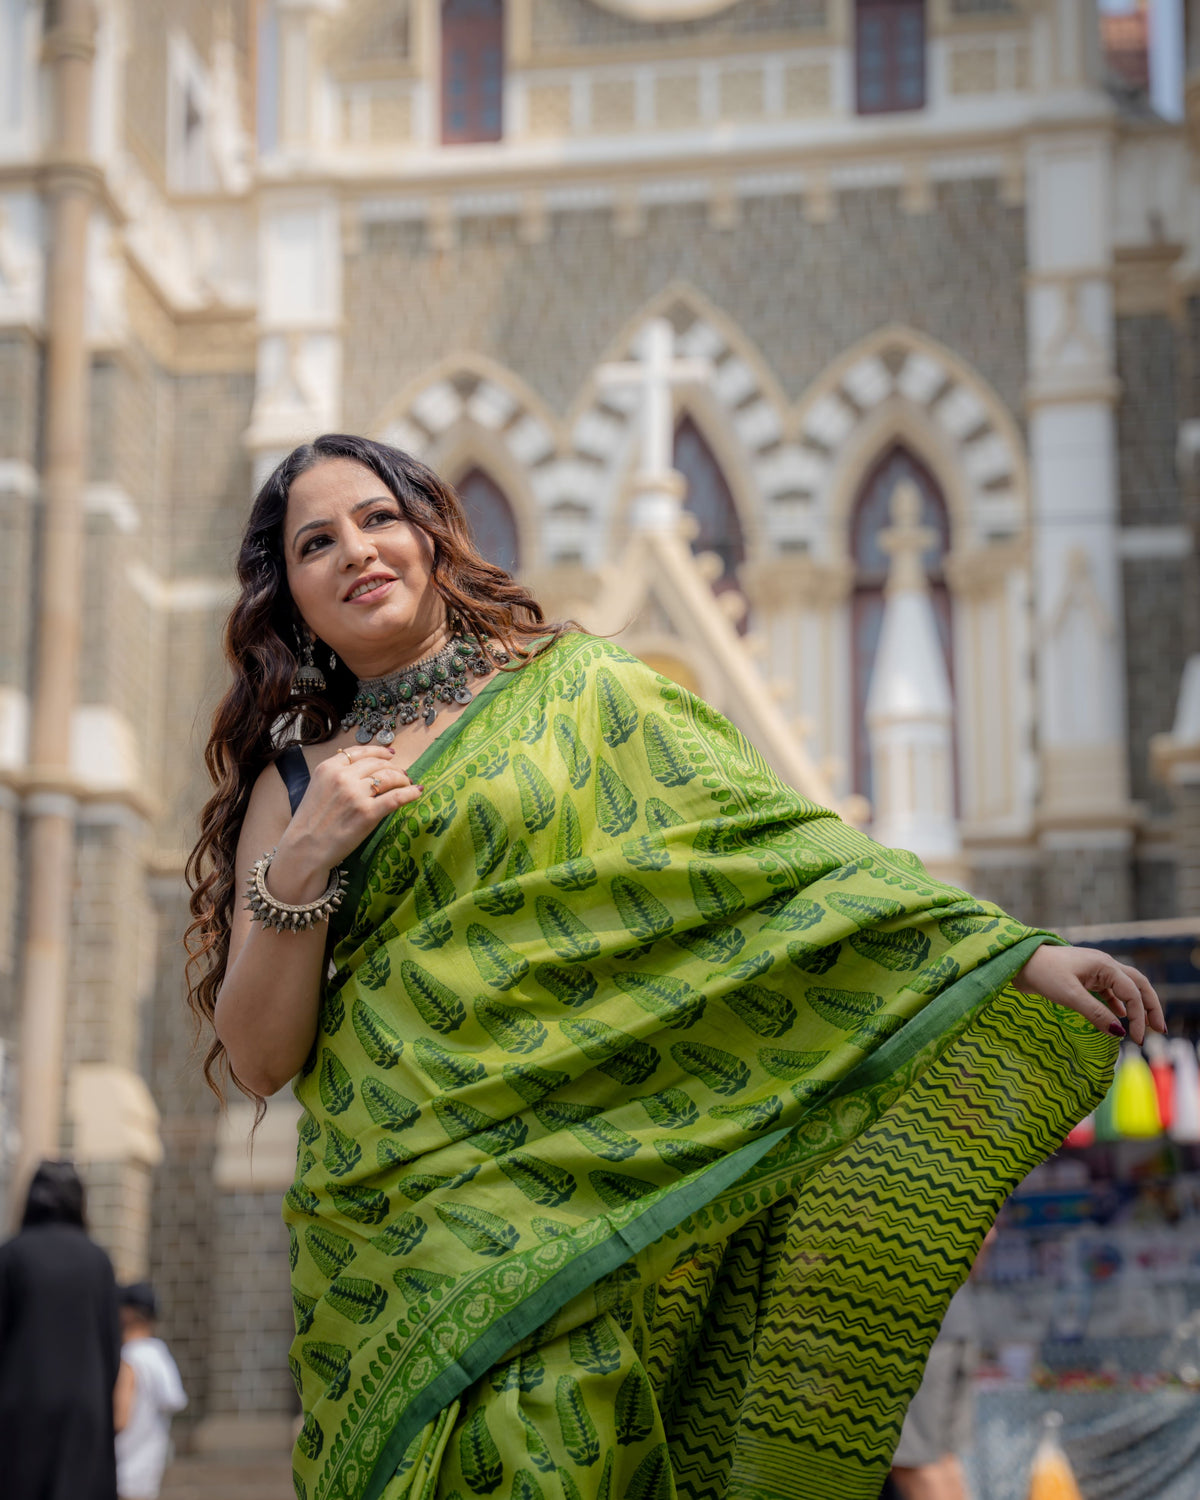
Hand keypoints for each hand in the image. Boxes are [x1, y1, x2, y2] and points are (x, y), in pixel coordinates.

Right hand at [272, 744, 421, 892]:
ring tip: (408, 784)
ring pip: (389, 777)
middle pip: (377, 764)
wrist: (304, 849)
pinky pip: (397, 797)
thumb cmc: (309, 824)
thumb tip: (364, 772)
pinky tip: (417, 792)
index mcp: (328, 768)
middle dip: (393, 768)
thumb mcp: (317, 789)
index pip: (360, 752)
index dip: (379, 752)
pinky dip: (410, 793)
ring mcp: (356, 794)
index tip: (390, 755)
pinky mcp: (368, 813)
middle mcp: (343, 777)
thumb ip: (337, 777)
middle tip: (402, 775)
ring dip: (402, 779)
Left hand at [1012, 943, 1165, 1044]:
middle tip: (1160, 1030)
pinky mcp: (1085, 977)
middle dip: (1151, 1007)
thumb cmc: (1043, 974)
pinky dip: (1118, 1003)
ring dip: (1136, 1006)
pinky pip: (1110, 990)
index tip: (1135, 1039)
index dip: (1138, 1017)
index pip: (1132, 993)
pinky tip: (1119, 1016)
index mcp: (1105, 965)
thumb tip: (1119, 1033)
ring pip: (1125, 987)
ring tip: (1145, 1026)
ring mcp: (1096, 970)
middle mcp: (1105, 965)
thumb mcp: (1070, 996)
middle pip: (1138, 985)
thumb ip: (1096, 1014)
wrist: (1019, 961)